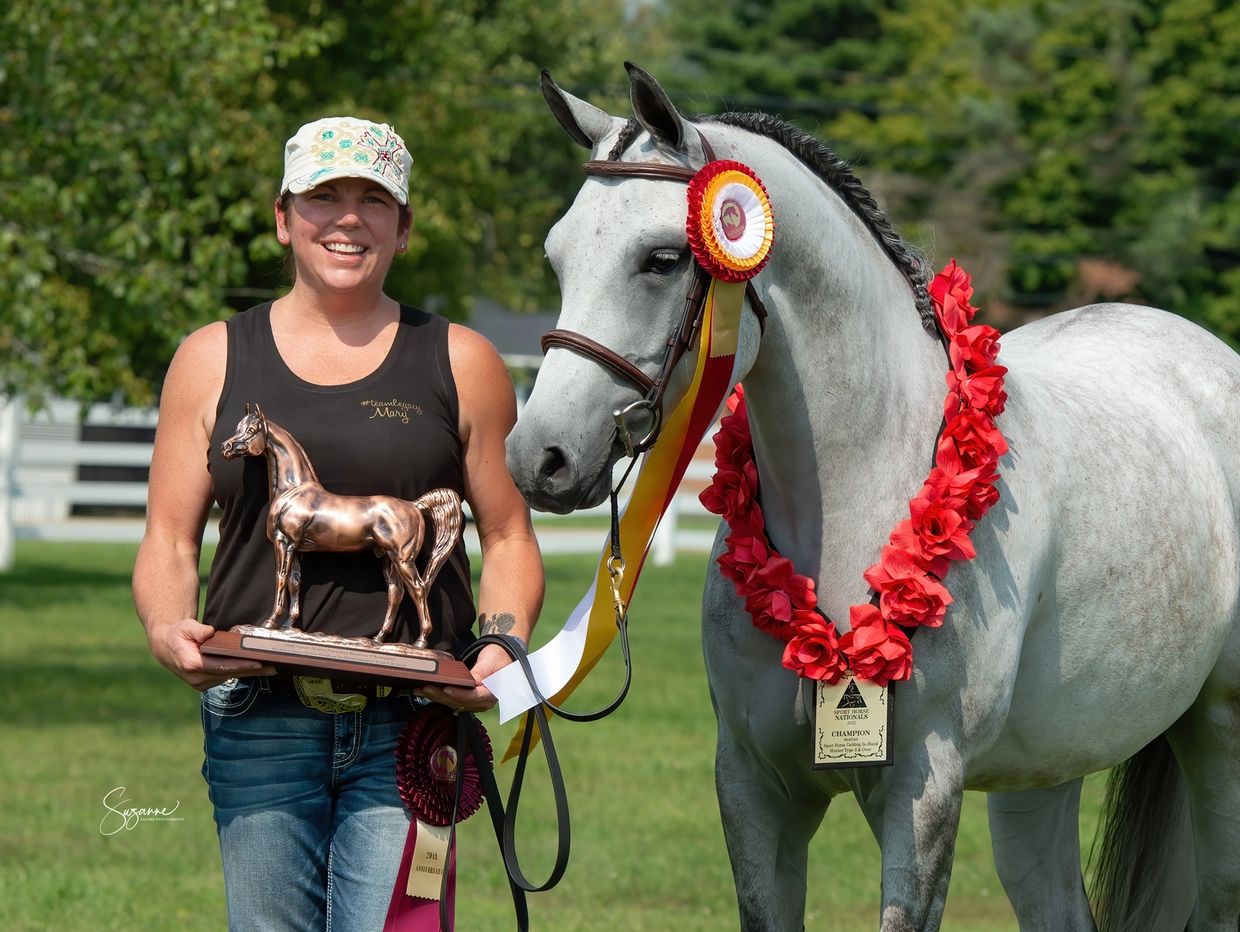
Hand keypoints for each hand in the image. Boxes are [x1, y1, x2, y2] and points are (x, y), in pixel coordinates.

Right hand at [146, 618, 274, 690]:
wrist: (165, 647)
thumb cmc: (178, 634)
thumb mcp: (185, 627)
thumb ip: (197, 629)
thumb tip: (210, 632)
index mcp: (191, 664)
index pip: (221, 666)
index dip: (240, 665)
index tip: (258, 663)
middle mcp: (196, 678)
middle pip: (229, 674)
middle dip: (251, 671)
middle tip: (272, 667)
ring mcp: (199, 683)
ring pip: (228, 677)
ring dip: (248, 673)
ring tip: (268, 667)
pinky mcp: (204, 685)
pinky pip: (224, 678)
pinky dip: (239, 673)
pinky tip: (254, 669)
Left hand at [415, 642, 513, 713]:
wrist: (502, 658)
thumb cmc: (498, 658)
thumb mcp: (490, 662)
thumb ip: (479, 673)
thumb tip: (468, 681)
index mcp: (492, 694)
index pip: (473, 697)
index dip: (459, 694)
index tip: (446, 689)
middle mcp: (483, 702)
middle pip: (460, 701)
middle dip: (441, 696)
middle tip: (426, 688)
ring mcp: (474, 703)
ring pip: (453, 702)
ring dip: (436, 697)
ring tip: (420, 690)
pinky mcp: (467, 700)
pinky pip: (452, 700)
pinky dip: (439, 696)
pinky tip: (426, 692)